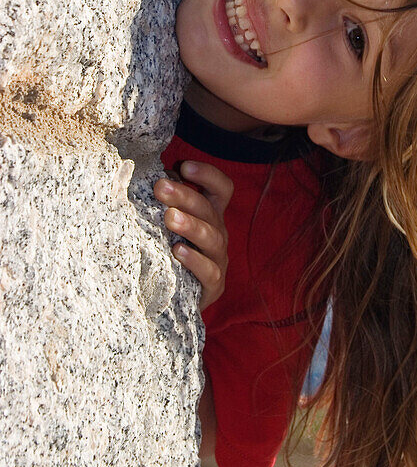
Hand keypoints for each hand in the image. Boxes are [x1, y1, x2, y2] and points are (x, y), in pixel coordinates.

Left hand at [154, 161, 233, 310]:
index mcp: (210, 214)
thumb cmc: (167, 252)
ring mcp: (218, 259)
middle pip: (210, 210)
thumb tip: (145, 173)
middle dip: (186, 196)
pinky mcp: (213, 285)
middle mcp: (218, 233)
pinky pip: (209, 271)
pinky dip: (194, 261)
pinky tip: (177, 251)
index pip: (220, 188)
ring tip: (169, 217)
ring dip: (191, 225)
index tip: (184, 166)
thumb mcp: (168, 223)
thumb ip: (165, 200)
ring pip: (212, 238)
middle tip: (161, 187)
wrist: (171, 300)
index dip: (208, 175)